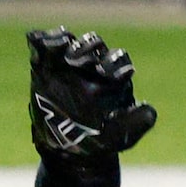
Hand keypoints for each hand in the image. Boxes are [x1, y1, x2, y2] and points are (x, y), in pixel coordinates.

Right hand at [28, 28, 157, 158]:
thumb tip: (151, 112)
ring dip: (64, 42)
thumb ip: (135, 122)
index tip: (111, 72)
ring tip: (59, 45)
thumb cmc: (100, 140)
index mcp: (113, 78)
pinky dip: (40, 40)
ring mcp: (67, 64)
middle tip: (77, 59)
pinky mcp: (45, 66)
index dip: (115, 63)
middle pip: (92, 46)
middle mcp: (92, 66)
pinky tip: (35, 39)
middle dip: (86, 49)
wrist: (69, 147)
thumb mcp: (120, 136)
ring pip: (68, 43)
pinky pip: (42, 47)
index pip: (117, 61)